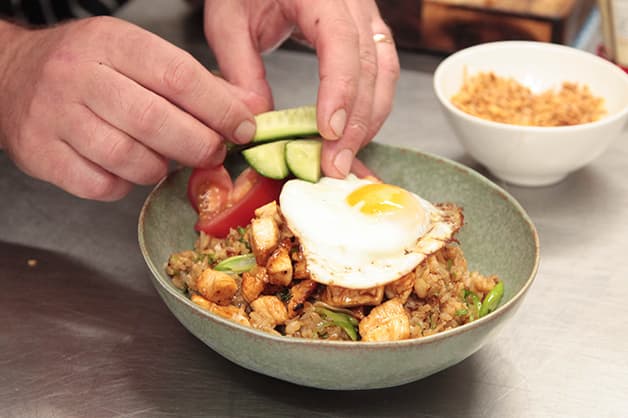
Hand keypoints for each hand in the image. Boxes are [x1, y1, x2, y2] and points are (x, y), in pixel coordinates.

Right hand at [0, 17, 256, 200]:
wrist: (13, 76)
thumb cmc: (90, 68)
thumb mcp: (141, 57)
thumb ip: (197, 83)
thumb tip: (249, 109)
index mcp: (111, 42)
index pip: (179, 76)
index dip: (220, 108)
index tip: (244, 127)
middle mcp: (78, 75)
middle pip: (156, 122)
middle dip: (198, 145)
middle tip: (212, 153)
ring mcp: (54, 116)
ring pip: (129, 159)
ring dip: (160, 167)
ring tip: (164, 157)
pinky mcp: (41, 154)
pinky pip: (102, 185)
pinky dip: (126, 185)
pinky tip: (127, 168)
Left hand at [203, 0, 399, 177]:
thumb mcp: (228, 20)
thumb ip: (240, 69)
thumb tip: (256, 122)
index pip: (340, 42)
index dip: (340, 90)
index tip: (328, 132)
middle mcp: (354, 2)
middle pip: (371, 66)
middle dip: (357, 122)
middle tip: (335, 165)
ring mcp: (367, 17)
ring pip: (385, 74)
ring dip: (369, 121)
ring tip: (344, 158)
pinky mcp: (368, 34)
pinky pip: (382, 74)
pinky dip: (370, 109)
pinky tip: (353, 135)